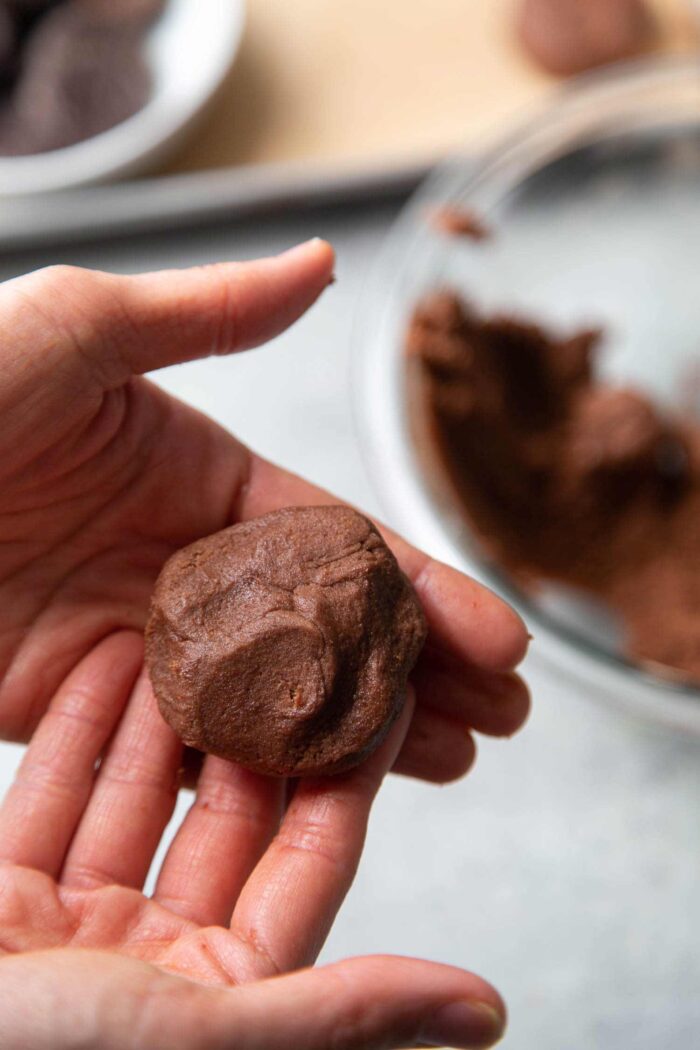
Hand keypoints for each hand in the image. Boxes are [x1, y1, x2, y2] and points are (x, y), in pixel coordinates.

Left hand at [0, 242, 528, 780]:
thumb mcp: (78, 330)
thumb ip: (208, 315)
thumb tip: (324, 262)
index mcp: (197, 479)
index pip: (336, 547)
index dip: (421, 591)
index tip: (500, 637)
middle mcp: (180, 567)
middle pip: (324, 632)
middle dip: (416, 671)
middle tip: (500, 716)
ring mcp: (134, 645)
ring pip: (272, 697)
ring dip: (363, 730)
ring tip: (453, 759)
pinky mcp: (75, 710)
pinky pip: (187, 748)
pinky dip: (264, 773)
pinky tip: (336, 797)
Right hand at [0, 635, 505, 1048]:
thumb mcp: (207, 1041)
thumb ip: (342, 1014)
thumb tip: (485, 1011)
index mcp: (227, 1000)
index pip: (312, 858)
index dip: (350, 770)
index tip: (383, 690)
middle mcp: (158, 964)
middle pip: (223, 815)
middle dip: (247, 725)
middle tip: (277, 640)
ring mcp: (77, 930)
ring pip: (134, 798)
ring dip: (157, 716)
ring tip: (189, 631)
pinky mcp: (5, 902)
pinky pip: (50, 800)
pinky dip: (75, 734)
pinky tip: (100, 662)